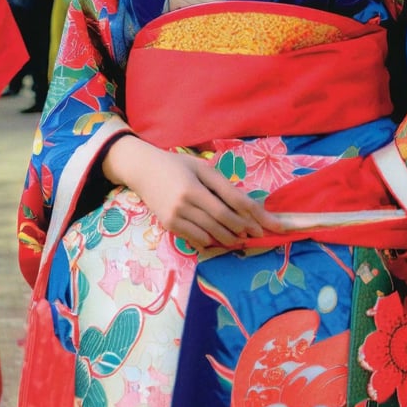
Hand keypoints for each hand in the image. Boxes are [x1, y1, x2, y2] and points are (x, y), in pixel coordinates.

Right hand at [103, 135, 282, 251]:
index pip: (229, 202)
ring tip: (240, 239)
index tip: (263, 225)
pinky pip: (194, 238)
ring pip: (209, 233)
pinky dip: (210, 241)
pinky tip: (219, 240)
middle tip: (255, 234)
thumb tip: (244, 205)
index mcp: (195, 185)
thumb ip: (222, 184)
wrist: (142, 170)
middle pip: (221, 220)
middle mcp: (184, 203)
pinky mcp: (169, 225)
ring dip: (228, 239)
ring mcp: (175, 216)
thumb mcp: (201, 167)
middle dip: (242, 229)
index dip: (249, 215)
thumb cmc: (176, 165)